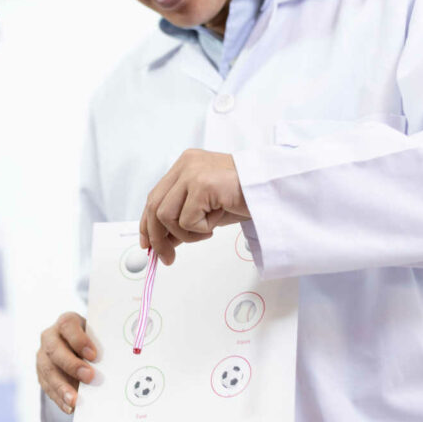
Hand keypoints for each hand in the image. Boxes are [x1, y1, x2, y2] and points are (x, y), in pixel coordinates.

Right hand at [37, 312, 96, 413]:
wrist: (75, 346)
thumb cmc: (91, 340)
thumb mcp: (95, 335)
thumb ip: (100, 344)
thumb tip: (114, 362)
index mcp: (66, 322)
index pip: (67, 326)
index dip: (79, 340)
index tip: (94, 355)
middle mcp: (50, 336)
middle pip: (55, 350)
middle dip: (72, 365)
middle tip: (89, 377)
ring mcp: (42, 355)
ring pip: (48, 370)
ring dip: (62, 387)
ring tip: (75, 401)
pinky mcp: (41, 373)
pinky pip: (47, 387)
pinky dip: (59, 398)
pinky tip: (70, 407)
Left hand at [139, 149, 249, 264]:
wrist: (275, 190)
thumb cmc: (246, 197)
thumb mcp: (207, 209)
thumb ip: (183, 219)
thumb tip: (162, 241)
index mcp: (186, 165)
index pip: (155, 196)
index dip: (147, 223)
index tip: (147, 244)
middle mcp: (186, 164)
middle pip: (154, 206)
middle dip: (158, 237)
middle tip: (167, 257)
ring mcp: (193, 172)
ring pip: (166, 216)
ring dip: (186, 234)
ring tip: (207, 231)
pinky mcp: (202, 184)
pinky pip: (187, 220)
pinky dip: (201, 230)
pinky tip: (217, 222)